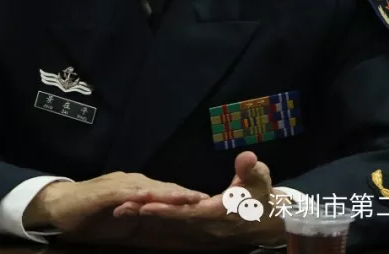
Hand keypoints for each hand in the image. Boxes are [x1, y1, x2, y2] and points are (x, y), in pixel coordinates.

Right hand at [22, 171, 207, 239]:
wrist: (59, 206)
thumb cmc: (93, 215)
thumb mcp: (125, 219)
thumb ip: (145, 217)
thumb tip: (171, 222)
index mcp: (139, 188)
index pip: (169, 192)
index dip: (188, 196)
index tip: (211, 203)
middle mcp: (132, 182)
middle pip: (165, 187)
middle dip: (187, 193)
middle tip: (210, 199)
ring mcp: (118, 185)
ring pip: (149, 188)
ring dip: (170, 193)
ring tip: (190, 198)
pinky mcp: (104, 193)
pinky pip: (124, 194)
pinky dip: (138, 196)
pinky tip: (150, 198)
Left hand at [119, 151, 285, 247]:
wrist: (268, 220)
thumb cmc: (262, 197)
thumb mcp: (261, 181)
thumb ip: (252, 171)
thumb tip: (247, 158)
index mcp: (218, 213)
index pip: (187, 211)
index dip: (166, 209)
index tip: (145, 205)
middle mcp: (205, 224)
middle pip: (171, 219)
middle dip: (146, 214)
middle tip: (120, 207)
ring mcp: (201, 229)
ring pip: (168, 223)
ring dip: (145, 217)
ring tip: (121, 210)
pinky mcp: (198, 228)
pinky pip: (172, 224)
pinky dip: (154, 219)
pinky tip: (137, 213)